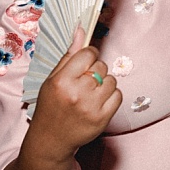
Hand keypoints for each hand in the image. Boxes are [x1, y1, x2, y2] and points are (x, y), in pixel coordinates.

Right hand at [25, 28, 120, 162]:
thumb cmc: (50, 106)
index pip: (88, 54)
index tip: (85, 62)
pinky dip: (111, 96)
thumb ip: (69, 55)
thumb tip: (81, 30)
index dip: (88, 55)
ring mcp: (91, 107)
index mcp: (62, 81)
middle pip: (101, 66)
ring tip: (91, 93)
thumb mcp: (52, 79)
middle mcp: (77, 93)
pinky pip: (118, 95)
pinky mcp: (103, 119)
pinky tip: (99, 101)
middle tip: (84, 82)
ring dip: (104, 83)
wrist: (51, 139)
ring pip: (111, 80)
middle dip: (95, 70)